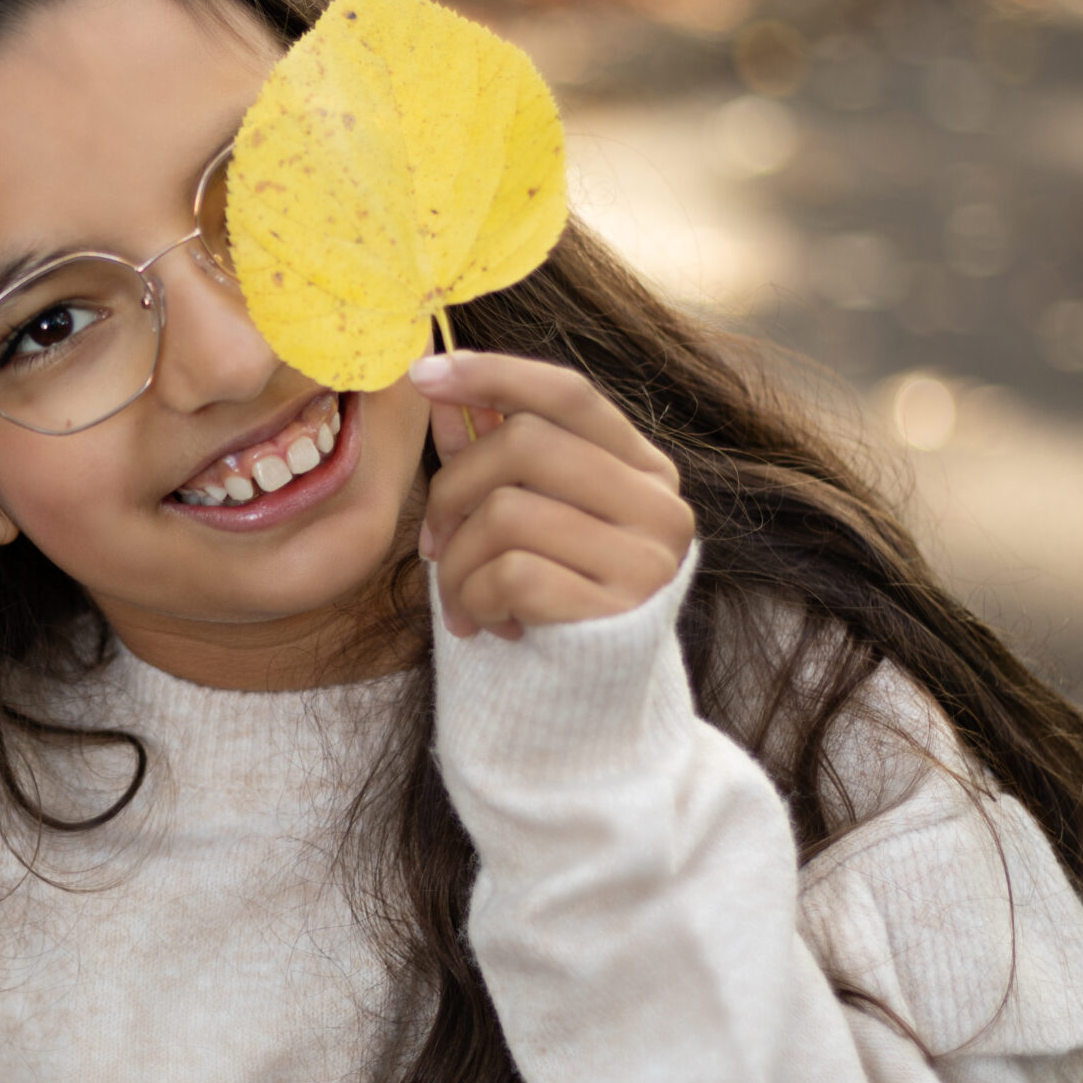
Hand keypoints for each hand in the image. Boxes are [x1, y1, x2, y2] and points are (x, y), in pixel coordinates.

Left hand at [409, 351, 692, 641]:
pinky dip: (476, 600)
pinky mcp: (618, 612)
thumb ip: (491, 451)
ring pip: (506, 512)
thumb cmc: (549, 598)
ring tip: (462, 598)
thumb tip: (437, 383)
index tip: (423, 374)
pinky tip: (489, 624)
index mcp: (643, 469)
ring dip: (456, 561)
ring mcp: (647, 559)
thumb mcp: (525, 517)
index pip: (568, 394)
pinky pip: (512, 575)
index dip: (492, 374)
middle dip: (452, 489)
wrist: (584, 707)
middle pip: (524, 443)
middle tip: (433, 543)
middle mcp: (659, 506)